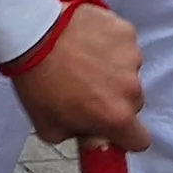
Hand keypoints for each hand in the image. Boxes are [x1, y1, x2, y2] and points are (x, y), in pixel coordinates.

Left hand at [4, 1, 150, 150]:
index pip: (140, 140)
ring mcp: (131, 57)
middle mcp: (130, 88)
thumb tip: (88, 134)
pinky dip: (110, 44)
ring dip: (113, 69)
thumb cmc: (38, 79)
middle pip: (133, 102)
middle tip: (87, 87)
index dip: (125, 136)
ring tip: (82, 60)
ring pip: (129, 71)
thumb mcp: (49, 128)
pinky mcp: (125, 32)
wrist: (32, 34)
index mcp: (116, 116)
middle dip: (115, 99)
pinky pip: (124, 44)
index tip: (112, 128)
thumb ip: (77, 136)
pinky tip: (87, 41)